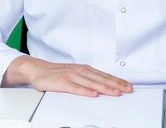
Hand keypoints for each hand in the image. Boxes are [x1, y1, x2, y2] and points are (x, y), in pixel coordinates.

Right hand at [3, 55, 132, 96]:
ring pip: (91, 83)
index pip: (104, 76)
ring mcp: (71, 76)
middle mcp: (80, 71)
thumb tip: (103, 87)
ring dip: (105, 88)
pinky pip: (75, 88)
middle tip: (128, 89)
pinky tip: (93, 94)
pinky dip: (85, 91)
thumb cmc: (56, 74)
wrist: (37, 69)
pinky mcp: (62, 82)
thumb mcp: (75, 74)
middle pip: (101, 79)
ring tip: (116, 93)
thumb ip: (88, 80)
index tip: (128, 86)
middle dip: (116, 85)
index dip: (117, 81)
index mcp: (85, 69)